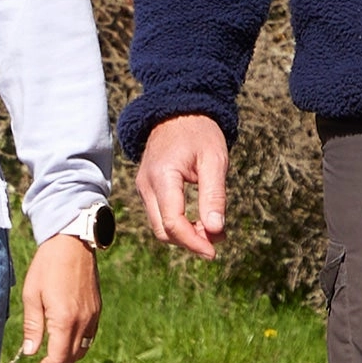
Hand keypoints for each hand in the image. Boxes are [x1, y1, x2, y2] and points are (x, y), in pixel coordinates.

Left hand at [20, 230, 101, 362]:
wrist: (72, 241)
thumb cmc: (47, 266)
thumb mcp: (31, 295)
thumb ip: (33, 326)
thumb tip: (30, 353)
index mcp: (64, 320)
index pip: (56, 360)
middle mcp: (82, 322)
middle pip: (69, 360)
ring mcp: (92, 316)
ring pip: (80, 352)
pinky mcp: (96, 310)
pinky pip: (87, 339)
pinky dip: (75, 349)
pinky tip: (62, 348)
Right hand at [136, 114, 232, 262]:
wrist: (178, 111)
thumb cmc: (199, 132)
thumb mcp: (215, 161)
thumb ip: (215, 196)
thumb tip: (216, 230)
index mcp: (162, 176)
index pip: (173, 222)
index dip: (193, 242)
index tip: (213, 252)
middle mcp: (146, 185)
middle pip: (163, 230)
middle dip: (189, 241)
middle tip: (218, 240)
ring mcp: (144, 187)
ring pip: (159, 226)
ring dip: (184, 234)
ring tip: (212, 229)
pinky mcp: (147, 188)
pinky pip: (159, 215)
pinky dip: (178, 224)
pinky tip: (199, 220)